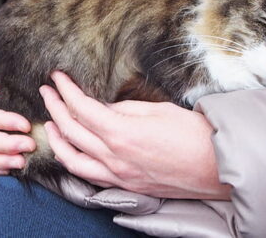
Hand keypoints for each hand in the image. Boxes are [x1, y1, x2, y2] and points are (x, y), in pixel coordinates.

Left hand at [40, 71, 231, 199]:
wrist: (217, 166)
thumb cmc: (193, 134)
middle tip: (47, 91)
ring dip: (57, 139)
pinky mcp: (126, 187)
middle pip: (71, 132)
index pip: (81, 108)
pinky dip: (74, 160)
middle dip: (54, 108)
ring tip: (51, 122)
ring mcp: (119, 176)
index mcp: (122, 133)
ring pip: (73, 160)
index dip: (66, 90)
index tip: (58, 77)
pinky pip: (89, 175)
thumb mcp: (157, 110)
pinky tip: (72, 149)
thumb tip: (101, 108)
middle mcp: (114, 157)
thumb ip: (123, 109)